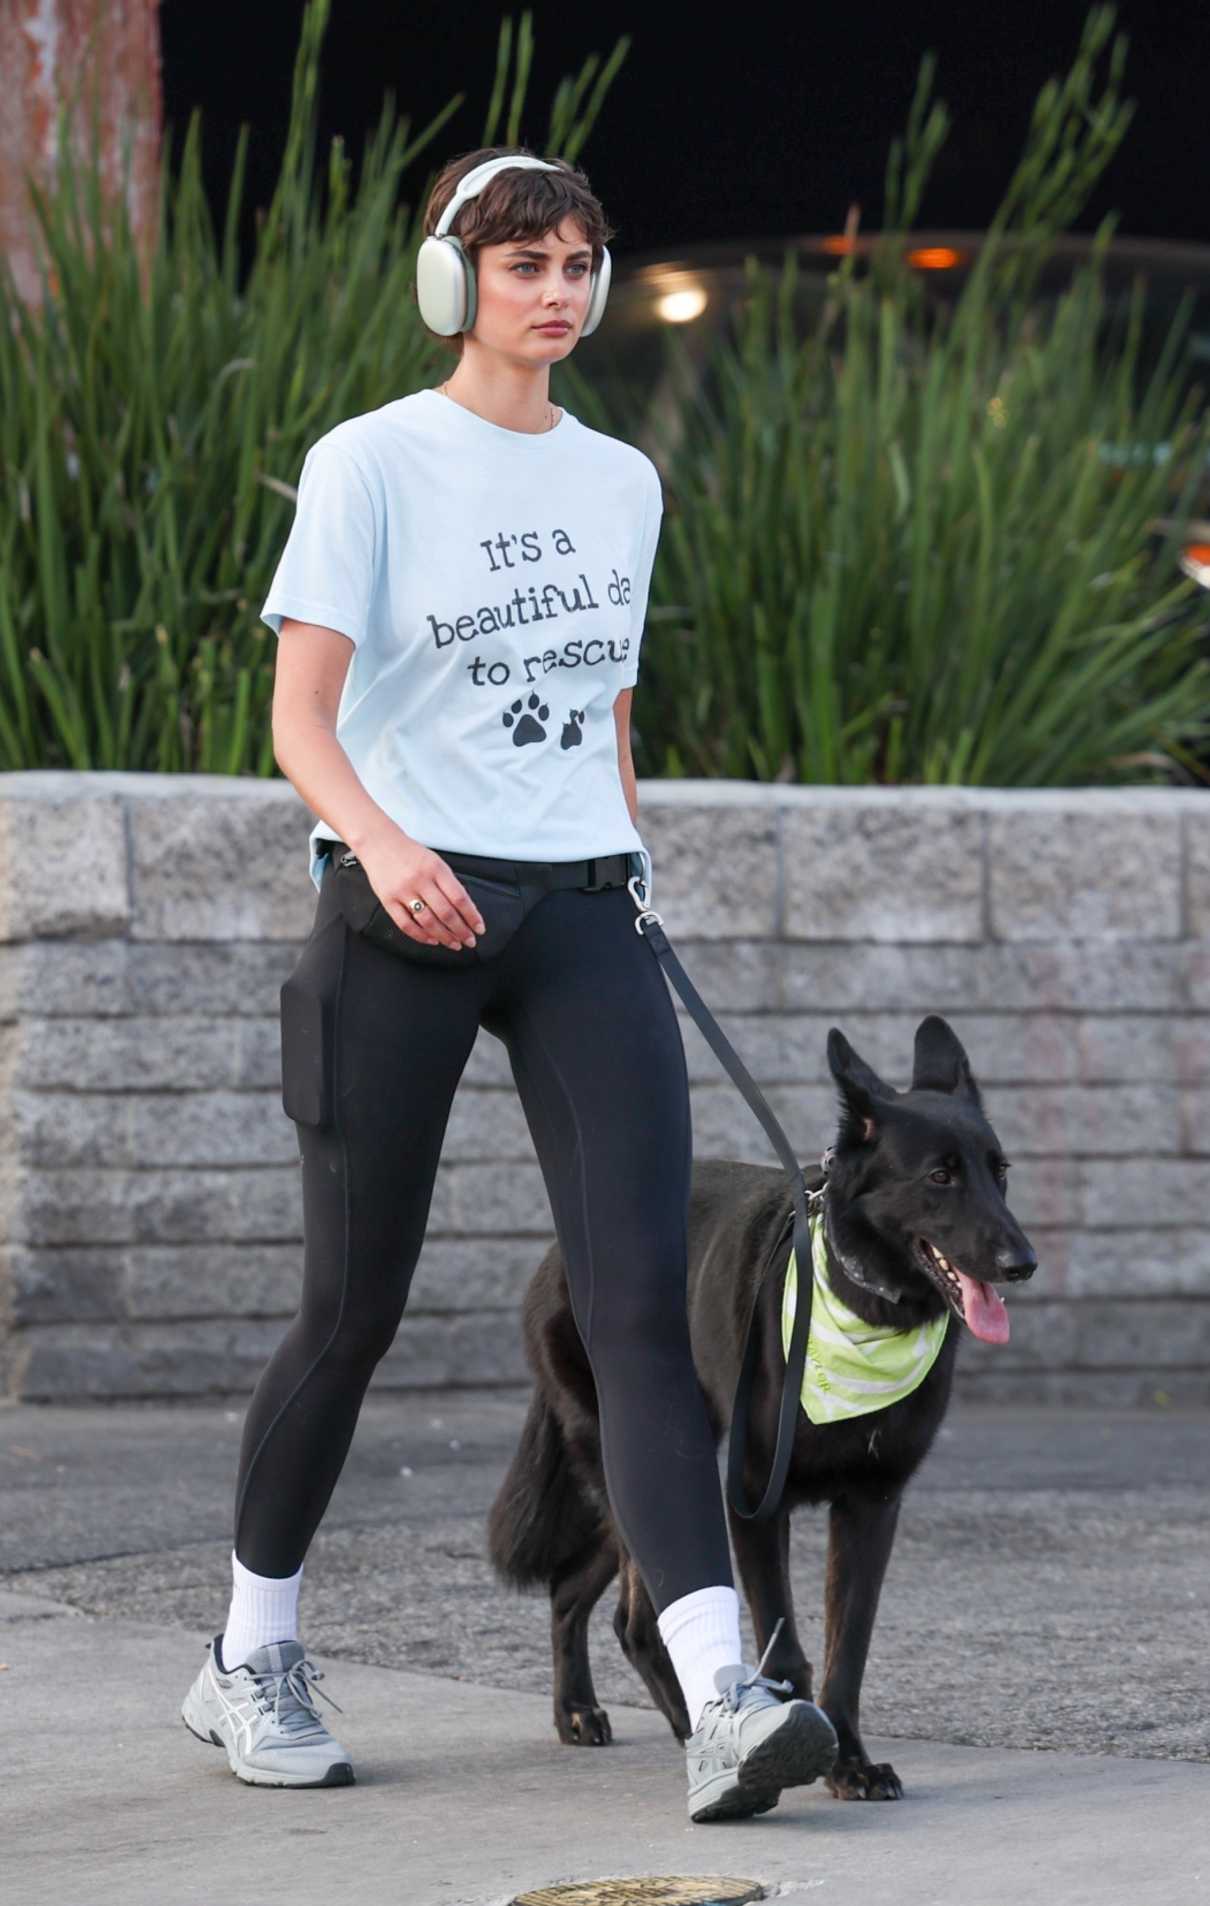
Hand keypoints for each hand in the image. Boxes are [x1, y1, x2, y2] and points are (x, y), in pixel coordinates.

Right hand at [357, 830, 486, 950]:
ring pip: (427, 921)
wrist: (379, 843)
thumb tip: (465, 910)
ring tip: (454, 944)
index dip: (472, 917)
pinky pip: (406, 924)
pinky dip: (421, 936)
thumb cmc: (411, 854)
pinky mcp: (388, 900)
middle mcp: (420, 880)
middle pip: (446, 913)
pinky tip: (432, 940)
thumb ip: (448, 883)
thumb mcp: (435, 862)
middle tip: (470, 941)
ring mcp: (403, 891)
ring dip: (444, 936)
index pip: (459, 898)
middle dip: (461, 931)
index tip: (479, 929)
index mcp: (436, 869)